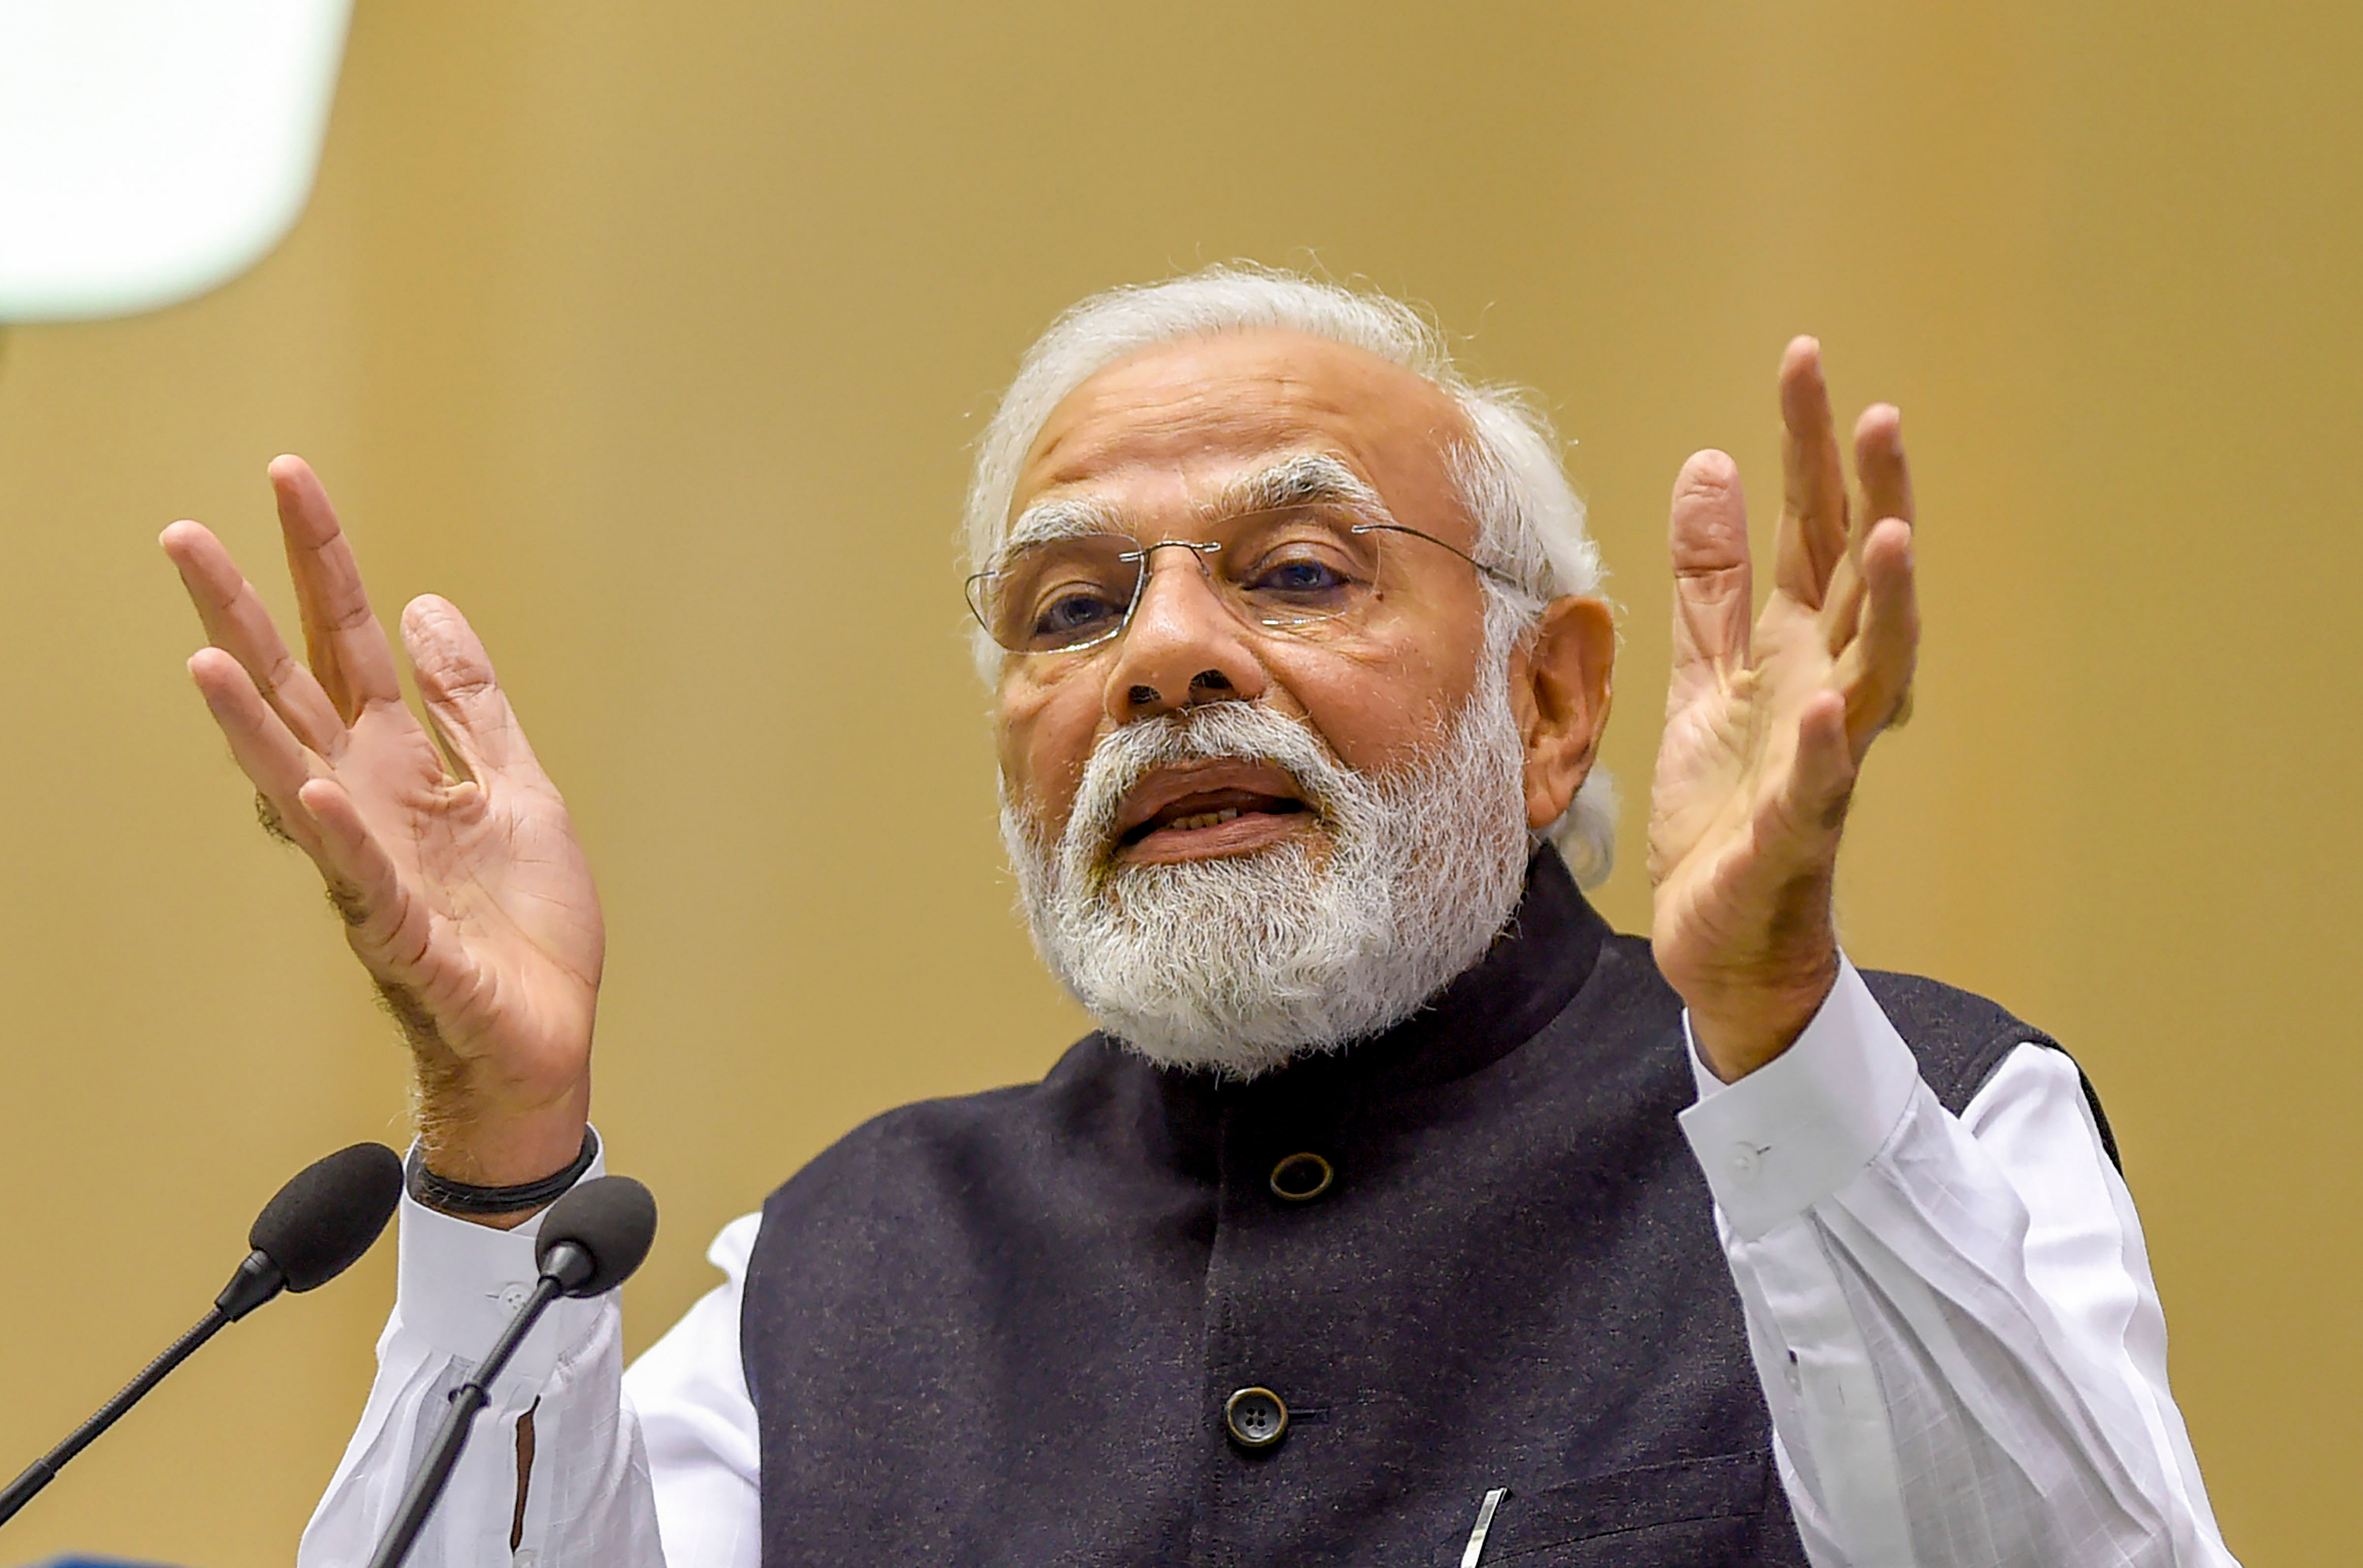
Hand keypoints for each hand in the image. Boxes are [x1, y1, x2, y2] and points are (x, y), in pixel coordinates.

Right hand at [163, 457, 602, 1205]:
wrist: (546, 1039)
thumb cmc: (523, 928)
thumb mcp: (518, 790)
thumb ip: (472, 707)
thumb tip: (427, 609)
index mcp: (402, 767)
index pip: (350, 644)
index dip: (324, 564)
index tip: (290, 478)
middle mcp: (368, 806)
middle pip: (294, 694)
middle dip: (244, 616)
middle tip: (184, 535)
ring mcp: (373, 869)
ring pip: (297, 781)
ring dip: (252, 720)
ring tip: (208, 657)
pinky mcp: (402, 936)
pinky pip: (360, 878)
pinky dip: (334, 832)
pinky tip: (308, 785)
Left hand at [1648, 339, 1917, 1080]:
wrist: (1722, 938)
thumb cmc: (1726, 805)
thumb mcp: (1705, 675)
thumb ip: (1711, 581)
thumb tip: (1710, 468)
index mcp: (1796, 652)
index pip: (1810, 533)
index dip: (1810, 451)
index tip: (1807, 360)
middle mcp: (1825, 693)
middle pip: (1855, 582)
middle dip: (1870, 497)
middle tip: (1877, 411)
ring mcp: (1819, 763)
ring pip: (1871, 672)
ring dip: (1882, 604)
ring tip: (1884, 533)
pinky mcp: (1793, 834)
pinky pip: (1817, 786)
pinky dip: (1824, 746)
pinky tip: (1824, 705)